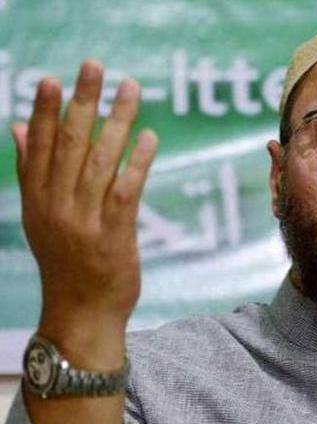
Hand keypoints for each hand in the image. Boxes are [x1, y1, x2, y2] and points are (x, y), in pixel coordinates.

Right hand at [10, 60, 156, 367]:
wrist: (81, 314)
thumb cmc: (67, 262)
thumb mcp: (40, 217)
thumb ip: (32, 171)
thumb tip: (19, 126)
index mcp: (37, 200)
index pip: (38, 147)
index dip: (46, 111)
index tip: (54, 79)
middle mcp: (55, 206)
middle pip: (69, 145)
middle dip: (82, 102)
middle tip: (95, 67)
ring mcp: (84, 221)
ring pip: (100, 160)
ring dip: (117, 121)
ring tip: (131, 89)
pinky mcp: (113, 235)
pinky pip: (126, 191)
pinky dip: (137, 162)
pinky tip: (149, 137)